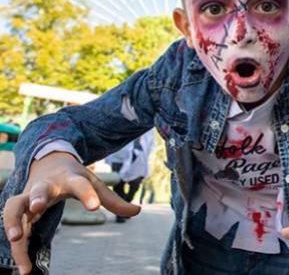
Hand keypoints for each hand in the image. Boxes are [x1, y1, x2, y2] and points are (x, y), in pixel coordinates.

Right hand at [2, 152, 140, 273]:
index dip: (87, 195)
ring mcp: (30, 196)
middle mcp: (47, 186)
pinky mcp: (20, 209)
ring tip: (16, 238)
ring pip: (14, 206)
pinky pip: (13, 225)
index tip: (95, 207)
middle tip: (38, 207)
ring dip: (13, 220)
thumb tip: (138, 211)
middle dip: (38, 197)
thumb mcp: (95, 184)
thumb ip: (113, 200)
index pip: (80, 185)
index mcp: (70, 180)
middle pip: (40, 189)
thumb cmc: (74, 176)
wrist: (49, 161)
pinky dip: (15, 245)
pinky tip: (23, 267)